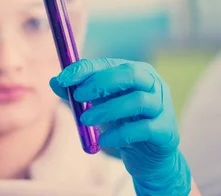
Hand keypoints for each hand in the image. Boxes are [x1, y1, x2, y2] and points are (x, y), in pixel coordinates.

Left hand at [50, 58, 191, 195]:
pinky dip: (120, 134)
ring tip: (86, 121)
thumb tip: (54, 81)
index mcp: (135, 72)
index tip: (63, 78)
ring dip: (107, 110)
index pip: (108, 63)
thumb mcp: (97, 105)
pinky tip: (104, 141)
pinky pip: (143, 129)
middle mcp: (152, 84)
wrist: (148, 158)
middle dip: (100, 83)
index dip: (84, 69)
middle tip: (77, 97)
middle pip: (129, 74)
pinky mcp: (166, 131)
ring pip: (137, 102)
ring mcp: (162, 107)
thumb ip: (77, 93)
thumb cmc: (121, 123)